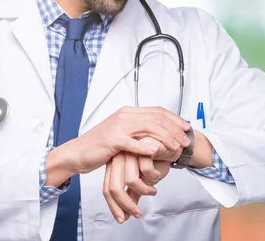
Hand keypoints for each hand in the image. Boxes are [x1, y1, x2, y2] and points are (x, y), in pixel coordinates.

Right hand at [45, 107, 189, 186]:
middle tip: (185, 141)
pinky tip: (156, 151)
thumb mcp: (123, 134)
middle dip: (175, 129)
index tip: (186, 128)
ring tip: (175, 147)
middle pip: (157, 118)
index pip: (158, 111)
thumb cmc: (100, 146)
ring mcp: (118, 127)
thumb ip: (139, 131)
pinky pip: (132, 142)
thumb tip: (159, 132)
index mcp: (129, 112)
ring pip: (148, 128)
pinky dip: (146, 146)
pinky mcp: (112, 140)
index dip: (175, 119)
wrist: (78, 152)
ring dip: (165, 138)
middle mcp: (125, 116)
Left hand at [103, 138, 174, 223]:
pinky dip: (154, 177)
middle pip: (114, 187)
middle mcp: (119, 158)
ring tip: (153, 191)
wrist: (171, 145)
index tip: (123, 219)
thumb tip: (126, 214)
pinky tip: (158, 174)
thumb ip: (133, 193)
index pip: (107, 189)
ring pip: (130, 180)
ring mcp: (130, 151)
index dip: (114, 206)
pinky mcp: (143, 146)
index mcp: (115, 165)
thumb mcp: (143, 180)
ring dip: (144, 190)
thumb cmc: (156, 161)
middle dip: (127, 205)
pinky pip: (145, 169)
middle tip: (137, 214)